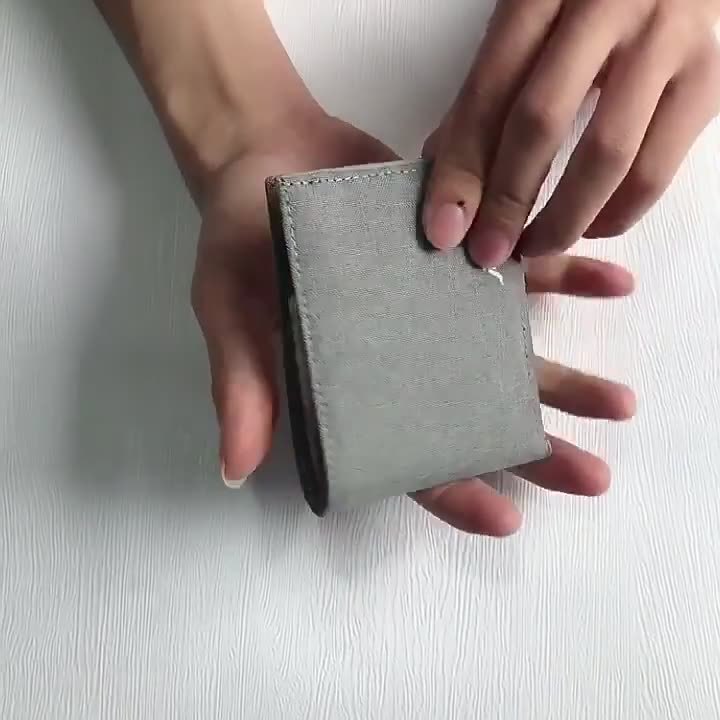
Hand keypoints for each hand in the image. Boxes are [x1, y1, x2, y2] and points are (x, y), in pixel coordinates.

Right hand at [192, 110, 635, 534]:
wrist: (265, 151)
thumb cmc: (237, 239)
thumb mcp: (227, 310)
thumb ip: (241, 382)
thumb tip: (233, 468)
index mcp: (352, 386)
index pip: (402, 454)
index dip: (449, 491)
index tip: (505, 519)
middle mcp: (404, 360)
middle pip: (472, 416)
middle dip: (532, 450)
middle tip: (591, 477)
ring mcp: (437, 310)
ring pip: (506, 356)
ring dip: (565, 381)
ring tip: (619, 403)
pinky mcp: (460, 253)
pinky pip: (520, 270)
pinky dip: (566, 277)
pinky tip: (613, 283)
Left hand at [422, 0, 719, 267]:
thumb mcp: (530, 23)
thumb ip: (487, 93)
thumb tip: (447, 182)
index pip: (490, 93)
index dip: (461, 170)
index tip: (442, 228)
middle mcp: (607, 7)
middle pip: (541, 122)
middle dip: (506, 202)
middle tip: (486, 253)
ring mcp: (666, 40)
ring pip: (606, 155)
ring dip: (562, 220)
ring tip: (535, 247)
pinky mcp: (708, 78)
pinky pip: (656, 168)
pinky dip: (617, 213)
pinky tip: (589, 227)